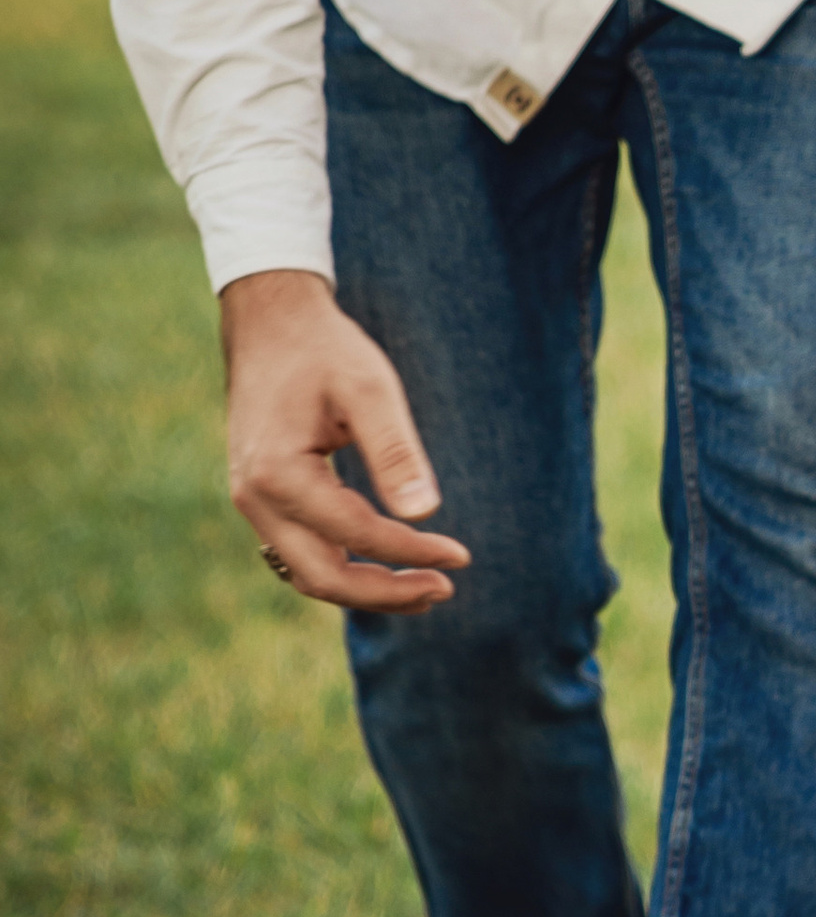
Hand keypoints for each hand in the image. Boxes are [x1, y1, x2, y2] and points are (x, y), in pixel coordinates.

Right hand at [221, 268, 468, 611]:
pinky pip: (298, 553)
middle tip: (445, 588)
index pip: (357, 535)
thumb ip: (396, 452)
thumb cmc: (324, 350)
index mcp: (280, 473)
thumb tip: (426, 514)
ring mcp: (252, 501)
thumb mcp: (370, 389)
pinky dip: (342, 567)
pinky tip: (385, 563)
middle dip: (387, 593)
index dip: (413, 553)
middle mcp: (256, 497)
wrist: (270, 322)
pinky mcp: (261, 497)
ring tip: (424, 586)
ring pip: (307, 573)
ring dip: (365, 589)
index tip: (462, 556)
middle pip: (323, 578)